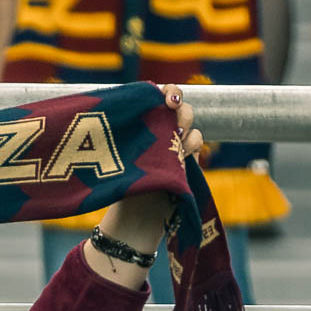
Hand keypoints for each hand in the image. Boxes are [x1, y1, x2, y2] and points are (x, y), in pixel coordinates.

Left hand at [95, 89, 202, 255]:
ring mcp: (177, 145)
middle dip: (180, 111)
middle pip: (181, 107)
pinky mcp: (188, 160)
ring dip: (185, 133)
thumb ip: (122, 132)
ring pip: (191, 127)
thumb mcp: (113, 156)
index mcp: (143, 122)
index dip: (170, 91)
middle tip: (172, 121)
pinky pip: (197, 143)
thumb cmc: (116, 185)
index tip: (167, 98)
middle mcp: (162, 130)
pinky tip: (180, 158)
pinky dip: (191, 148)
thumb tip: (116, 109)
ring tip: (175, 146)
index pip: (160, 95)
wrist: (130, 220)